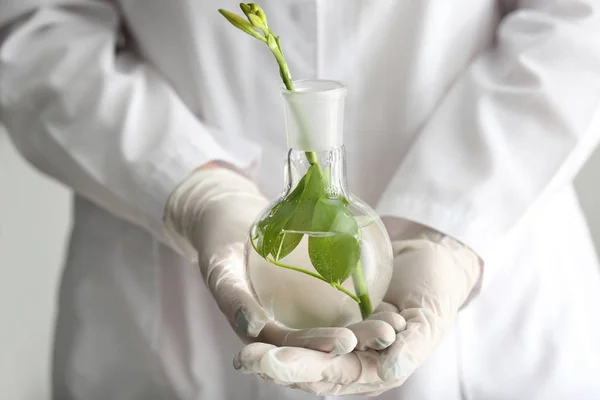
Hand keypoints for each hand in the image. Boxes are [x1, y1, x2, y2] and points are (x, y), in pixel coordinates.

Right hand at [163, 167, 395, 354]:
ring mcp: (295, 315)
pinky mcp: (309, 299)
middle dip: (353, 342)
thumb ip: (232, 297)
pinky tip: (388, 301)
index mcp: (256, 334)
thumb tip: (254, 328)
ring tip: (394, 323)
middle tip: (384, 333)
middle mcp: (280, 330)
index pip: (290, 347)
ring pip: (333, 327)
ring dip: (364, 329)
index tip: (346, 339)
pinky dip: (361, 307)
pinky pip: (337, 306)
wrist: (229, 221)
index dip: (317, 345)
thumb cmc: (220, 242)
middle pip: (319, 342)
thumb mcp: (219, 267)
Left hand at [234, 219, 481, 395]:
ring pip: (304, 352)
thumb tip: (388, 371)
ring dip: (274, 352)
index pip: (335, 374)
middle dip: (278, 366)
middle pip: (311, 369)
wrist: (429, 256)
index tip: (271, 360)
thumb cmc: (435, 288)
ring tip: (244, 352)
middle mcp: (355, 361)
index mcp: (376, 370)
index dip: (302, 369)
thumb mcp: (430, 318)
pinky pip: (305, 327)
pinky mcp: (334, 317)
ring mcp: (342, 341)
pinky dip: (281, 329)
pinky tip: (255, 325)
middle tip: (246, 358)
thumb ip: (412, 347)